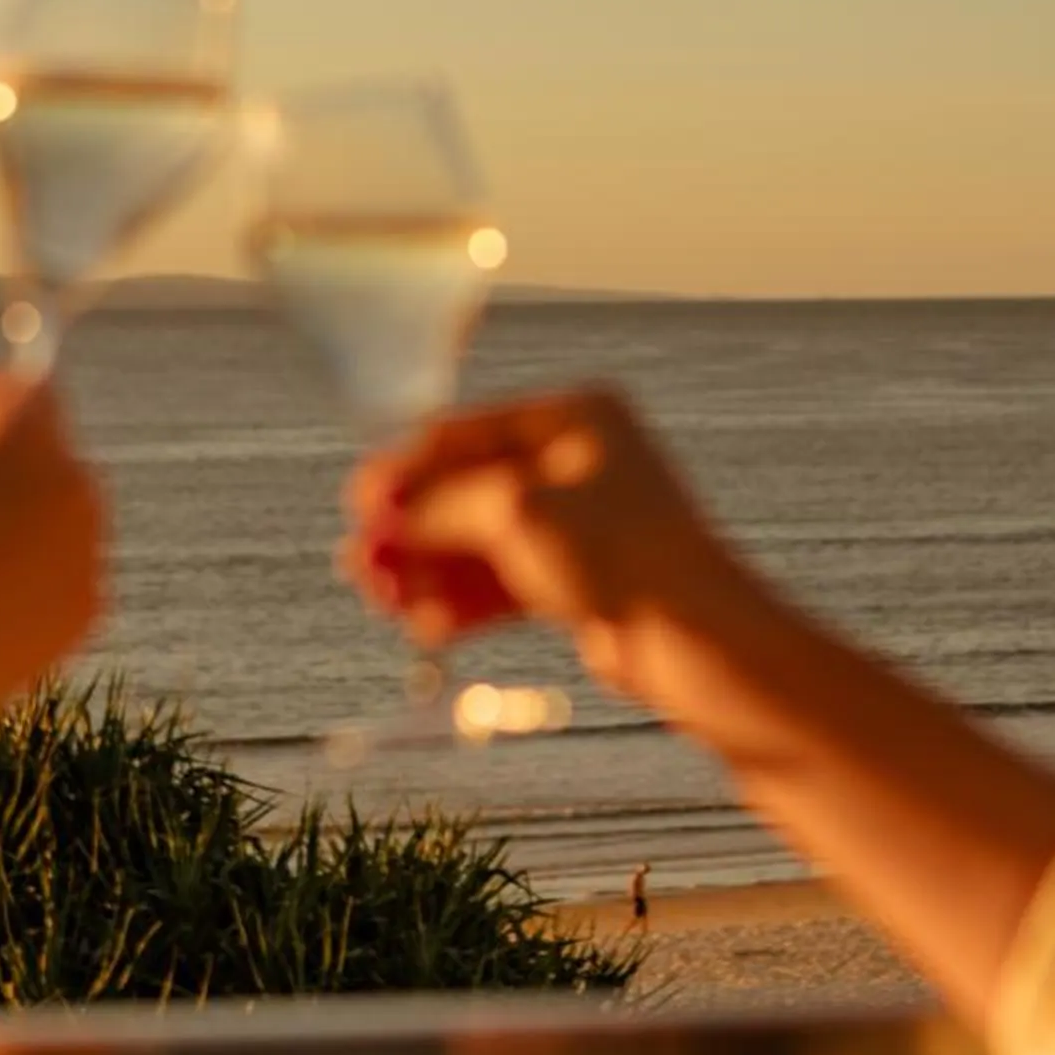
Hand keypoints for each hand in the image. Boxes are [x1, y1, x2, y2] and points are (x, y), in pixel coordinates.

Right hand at [0, 367, 106, 734]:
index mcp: (25, 432)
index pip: (32, 390)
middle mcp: (74, 482)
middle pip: (53, 457)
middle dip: (13, 468)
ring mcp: (88, 548)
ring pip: (58, 519)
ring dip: (22, 527)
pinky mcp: (89, 608)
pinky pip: (61, 577)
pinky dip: (31, 583)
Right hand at [343, 386, 763, 693]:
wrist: (695, 639)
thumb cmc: (620, 553)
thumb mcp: (515, 510)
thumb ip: (442, 503)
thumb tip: (385, 513)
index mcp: (577, 415)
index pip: (469, 432)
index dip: (407, 469)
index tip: (358, 505)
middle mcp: (580, 460)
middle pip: (470, 489)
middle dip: (413, 529)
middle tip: (361, 563)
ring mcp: (583, 522)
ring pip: (484, 542)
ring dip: (431, 571)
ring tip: (384, 601)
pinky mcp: (584, 579)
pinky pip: (507, 581)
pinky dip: (465, 601)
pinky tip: (427, 625)